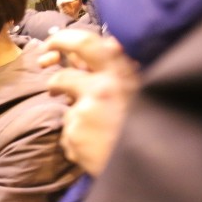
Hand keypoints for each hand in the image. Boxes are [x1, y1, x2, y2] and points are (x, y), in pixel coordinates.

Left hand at [38, 31, 139, 174]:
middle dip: (55, 84)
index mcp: (119, 73)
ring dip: (79, 122)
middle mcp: (101, 88)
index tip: (50, 44)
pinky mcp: (74, 134)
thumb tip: (107, 46)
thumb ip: (116, 72)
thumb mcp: (136, 90)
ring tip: (100, 135)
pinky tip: (97, 148)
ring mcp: (85, 112)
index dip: (62, 39)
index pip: (85, 44)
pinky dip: (79, 141)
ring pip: (68, 112)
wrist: (151, 162)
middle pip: (61, 79)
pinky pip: (70, 135)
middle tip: (53, 89)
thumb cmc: (145, 125)